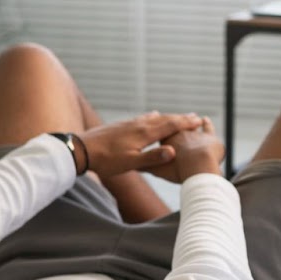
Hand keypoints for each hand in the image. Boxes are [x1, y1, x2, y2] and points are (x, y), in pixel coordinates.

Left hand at [78, 112, 201, 176]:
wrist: (81, 149)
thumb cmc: (105, 160)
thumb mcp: (130, 163)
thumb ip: (152, 157)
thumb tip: (173, 151)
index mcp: (143, 134)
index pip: (170, 126)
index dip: (185, 123)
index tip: (199, 120)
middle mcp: (138, 125)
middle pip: (164, 119)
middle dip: (180, 118)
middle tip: (195, 116)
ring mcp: (129, 123)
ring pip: (154, 118)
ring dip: (168, 117)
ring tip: (177, 116)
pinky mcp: (122, 125)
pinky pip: (144, 118)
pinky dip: (155, 117)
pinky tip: (152, 116)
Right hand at [146, 118, 224, 182]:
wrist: (198, 167)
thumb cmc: (177, 170)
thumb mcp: (156, 170)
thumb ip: (146, 166)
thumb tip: (133, 166)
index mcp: (166, 138)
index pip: (160, 131)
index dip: (157, 128)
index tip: (155, 123)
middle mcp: (180, 132)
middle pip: (174, 126)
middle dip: (171, 122)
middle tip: (171, 118)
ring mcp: (195, 133)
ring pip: (189, 126)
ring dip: (187, 121)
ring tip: (186, 118)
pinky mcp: (209, 137)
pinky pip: (208, 128)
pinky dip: (207, 124)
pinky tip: (205, 120)